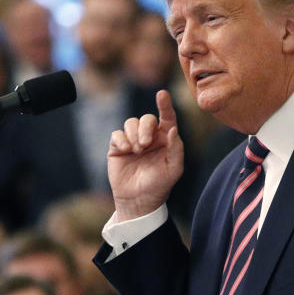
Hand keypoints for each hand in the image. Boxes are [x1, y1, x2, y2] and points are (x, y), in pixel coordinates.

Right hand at [107, 90, 183, 219]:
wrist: (139, 200)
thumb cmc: (159, 185)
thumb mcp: (174, 169)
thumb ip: (176, 148)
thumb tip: (173, 129)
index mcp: (166, 139)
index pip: (167, 117)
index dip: (165, 105)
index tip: (162, 94)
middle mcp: (150, 137)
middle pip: (146, 119)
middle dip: (145, 128)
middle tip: (144, 145)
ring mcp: (133, 140)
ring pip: (130, 123)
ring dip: (134, 134)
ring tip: (136, 150)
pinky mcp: (118, 147)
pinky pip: (117, 134)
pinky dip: (121, 139)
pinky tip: (126, 150)